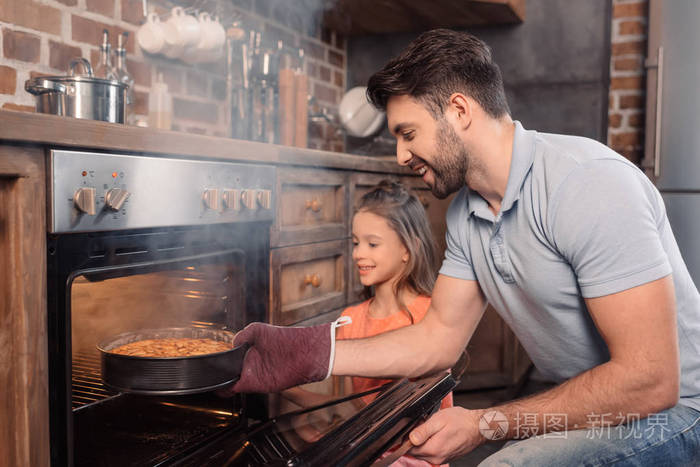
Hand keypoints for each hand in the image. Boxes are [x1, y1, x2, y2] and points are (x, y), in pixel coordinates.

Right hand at [218, 322, 332, 393]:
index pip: (228, 362)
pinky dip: (228, 388)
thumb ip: (244, 334)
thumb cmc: (287, 338)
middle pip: (226, 374)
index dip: (218, 364)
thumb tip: (233, 343)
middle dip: (216, 375)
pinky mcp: (259, 384)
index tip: (209, 363)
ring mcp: (254, 376)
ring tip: (214, 376)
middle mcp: (250, 366)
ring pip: (230, 384)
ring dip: (220, 382)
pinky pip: (239, 389)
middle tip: (209, 372)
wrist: (306, 351)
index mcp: (248, 354)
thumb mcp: (260, 330)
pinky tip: (225, 381)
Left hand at [407, 407, 485, 463]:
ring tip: (431, 427)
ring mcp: (442, 459)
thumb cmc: (461, 421)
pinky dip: (430, 443)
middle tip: (422, 424)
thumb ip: (423, 430)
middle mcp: (436, 458)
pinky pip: (432, 452)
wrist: (479, 427)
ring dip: (422, 441)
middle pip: (415, 451)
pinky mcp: (446, 457)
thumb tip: (410, 438)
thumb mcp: (439, 420)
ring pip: (423, 452)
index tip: (412, 426)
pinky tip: (437, 433)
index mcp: (433, 449)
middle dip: (414, 439)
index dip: (406, 437)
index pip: (409, 449)